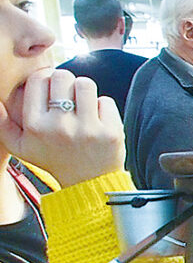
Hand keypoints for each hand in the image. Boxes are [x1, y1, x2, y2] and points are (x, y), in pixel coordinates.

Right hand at [0, 69, 125, 187]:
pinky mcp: (111, 133)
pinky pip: (106, 101)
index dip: (45, 78)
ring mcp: (88, 129)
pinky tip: (96, 119)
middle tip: (67, 95)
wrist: (87, 185)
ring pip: (86, 84)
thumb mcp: (20, 146)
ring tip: (82, 104)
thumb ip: (2, 122)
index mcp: (35, 126)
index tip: (50, 88)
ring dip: (84, 91)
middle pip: (63, 76)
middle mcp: (60, 126)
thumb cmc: (53, 160)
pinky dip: (102, 107)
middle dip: (65, 82)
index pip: (38, 79)